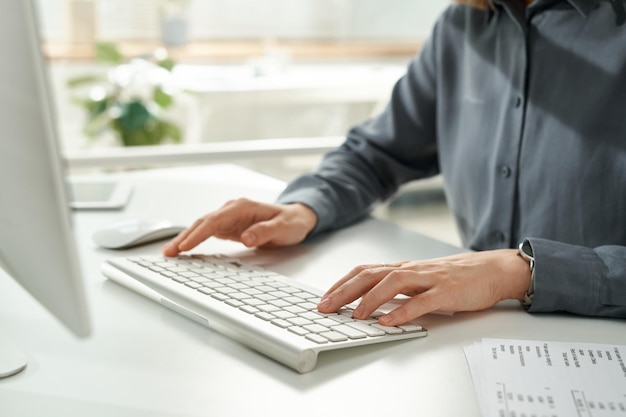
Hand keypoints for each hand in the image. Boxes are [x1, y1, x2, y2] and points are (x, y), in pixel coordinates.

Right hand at [162, 198, 316, 255]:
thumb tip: (246, 237)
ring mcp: (228, 218)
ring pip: (201, 227)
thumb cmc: (290, 222)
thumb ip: (264, 232)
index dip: (198, 234)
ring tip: (169, 253)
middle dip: (184, 237)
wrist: (295, 218)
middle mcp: (232, 210)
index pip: (214, 221)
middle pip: (202, 223)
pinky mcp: (228, 226)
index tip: (185, 246)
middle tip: (168, 253)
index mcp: (242, 207)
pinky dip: (193, 240)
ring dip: (185, 239)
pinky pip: (206, 233)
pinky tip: (184, 250)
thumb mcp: (283, 228)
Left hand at [317, 249, 530, 325]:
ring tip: (354, 315)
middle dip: (344, 291)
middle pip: (371, 275)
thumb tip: (372, 303)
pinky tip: (389, 321)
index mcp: (404, 268)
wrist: (492, 269)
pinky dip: (403, 312)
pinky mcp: (446, 293)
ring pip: (393, 284)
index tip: (324, 298)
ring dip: (370, 300)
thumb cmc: (456, 276)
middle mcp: (412, 270)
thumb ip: (399, 289)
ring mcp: (429, 280)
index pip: (365, 271)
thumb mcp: (422, 280)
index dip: (342, 284)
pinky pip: (421, 302)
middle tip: (325, 307)